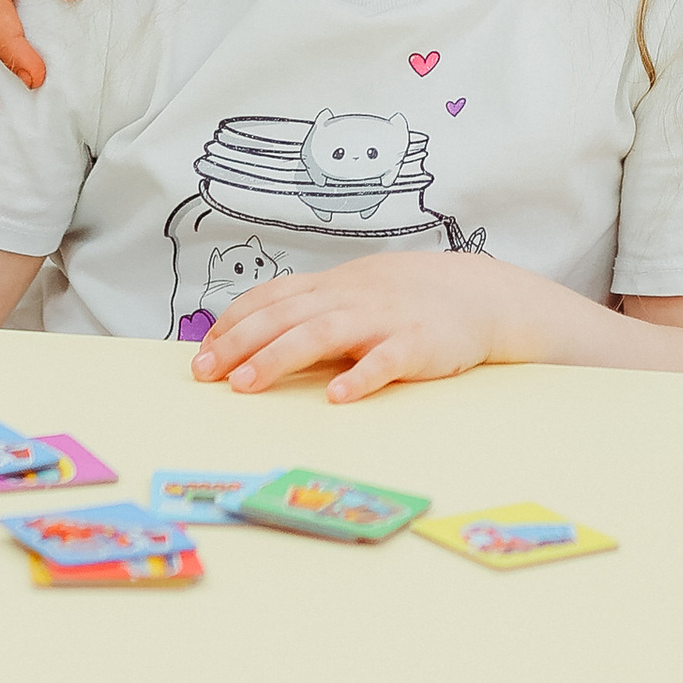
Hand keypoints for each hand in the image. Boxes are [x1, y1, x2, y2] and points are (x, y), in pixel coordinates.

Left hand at [192, 252, 513, 400]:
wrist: (480, 293)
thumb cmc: (409, 300)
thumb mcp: (357, 292)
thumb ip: (313, 309)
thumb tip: (255, 337)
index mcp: (333, 286)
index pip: (272, 297)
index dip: (234, 322)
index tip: (202, 351)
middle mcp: (351, 297)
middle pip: (286, 315)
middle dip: (240, 343)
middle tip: (205, 373)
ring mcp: (383, 319)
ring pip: (323, 334)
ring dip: (280, 357)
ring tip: (247, 383)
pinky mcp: (417, 344)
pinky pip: (385, 360)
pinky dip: (360, 376)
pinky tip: (337, 396)